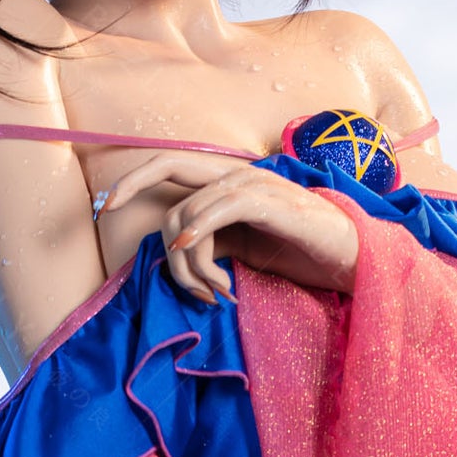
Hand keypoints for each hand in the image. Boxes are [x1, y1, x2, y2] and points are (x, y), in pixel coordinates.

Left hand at [94, 153, 358, 308]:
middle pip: (170, 162)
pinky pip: (220, 208)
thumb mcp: (244, 249)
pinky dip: (198, 230)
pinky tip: (187, 249)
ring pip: (190, 209)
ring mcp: (254, 183)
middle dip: (132, 183)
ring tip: (211, 293)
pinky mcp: (270, 202)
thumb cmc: (299, 252)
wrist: (350, 258)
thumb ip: (210, 242)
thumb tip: (174, 250)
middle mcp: (237, 174)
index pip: (173, 166)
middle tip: (106, 209)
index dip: (137, 180)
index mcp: (228, 182)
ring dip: (186, 259)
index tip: (107, 204)